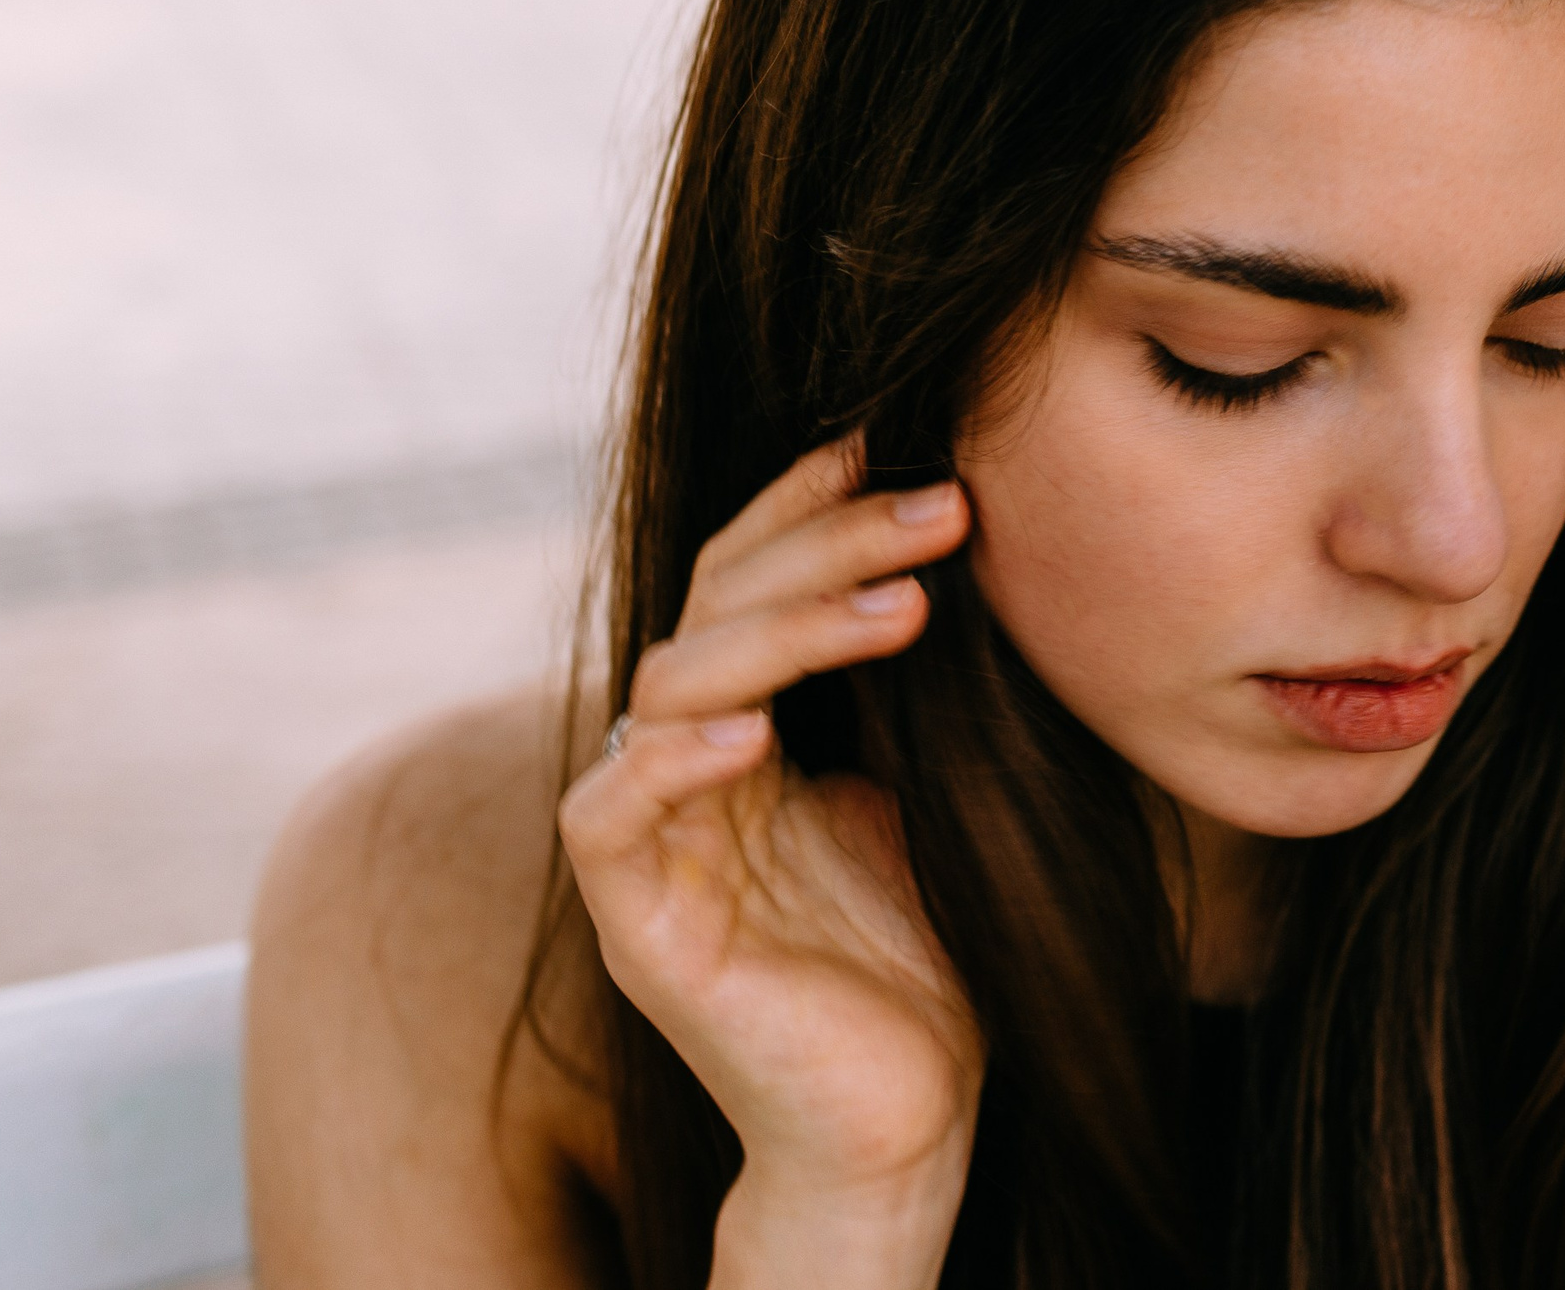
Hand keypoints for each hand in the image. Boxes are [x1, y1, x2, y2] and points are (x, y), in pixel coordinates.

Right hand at [558, 438, 980, 1285]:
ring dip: (785, 632)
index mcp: (749, 731)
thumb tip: (955, 552)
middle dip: (826, 546)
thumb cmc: (928, 957)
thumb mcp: (925, 788)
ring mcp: (653, 844)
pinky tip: (755, 734)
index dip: (803, 506)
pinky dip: (670, 763)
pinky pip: (609, 818)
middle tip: (943, 509)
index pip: (745, 581)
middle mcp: (688, 770)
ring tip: (904, 606)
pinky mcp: (636, 928)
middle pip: (716, 610)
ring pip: (672, 687)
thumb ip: (903, 692)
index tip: (893, 442)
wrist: (907, 1121)